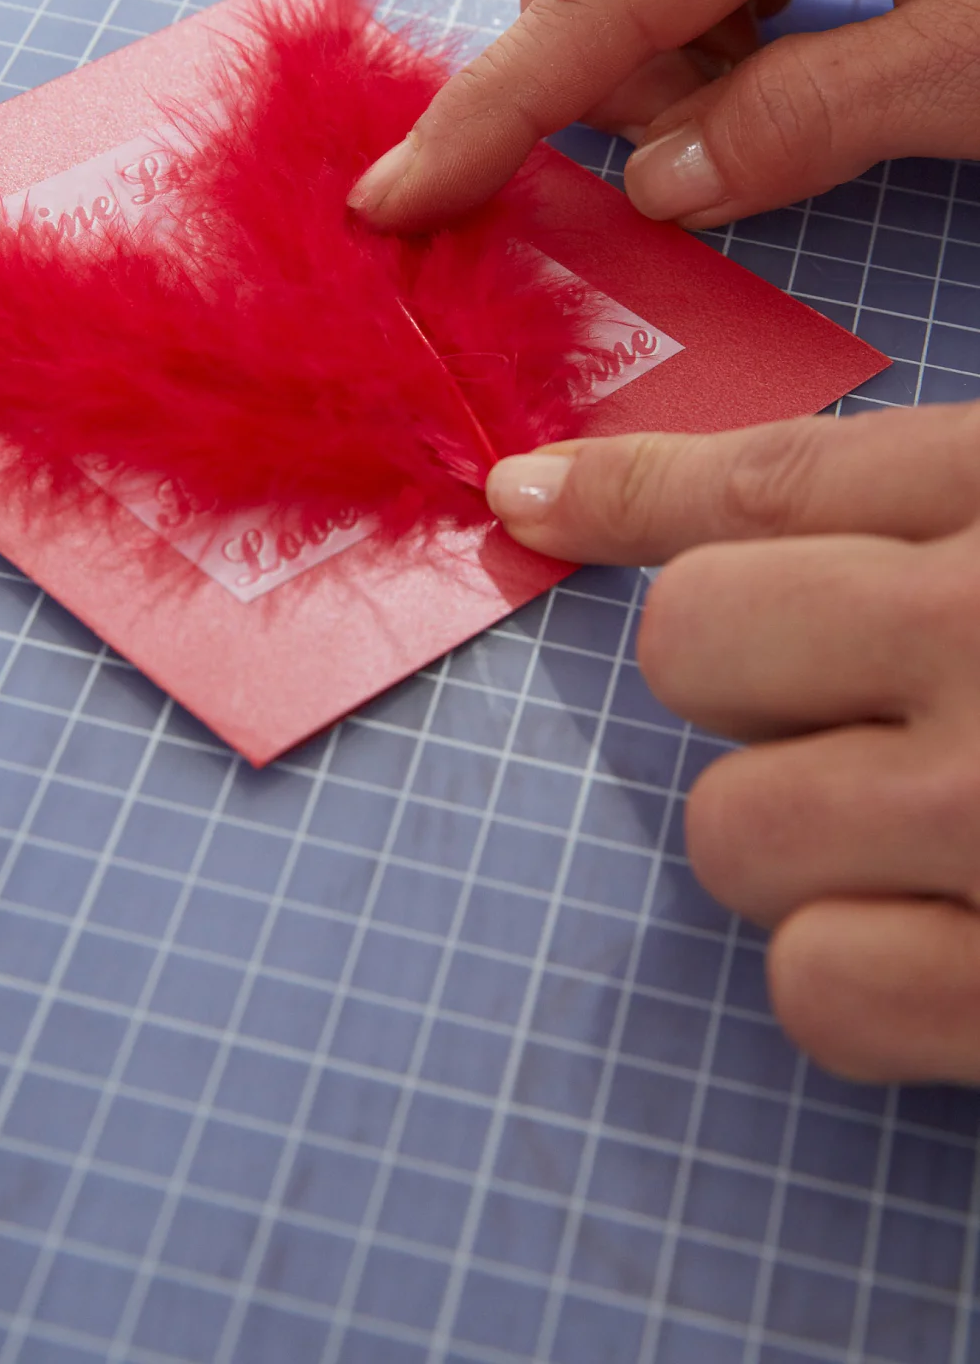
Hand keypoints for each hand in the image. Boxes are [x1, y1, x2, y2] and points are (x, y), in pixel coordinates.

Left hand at [486, 402, 979, 1084]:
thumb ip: (882, 497)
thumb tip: (561, 490)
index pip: (774, 480)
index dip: (632, 493)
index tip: (530, 501)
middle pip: (695, 646)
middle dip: (746, 684)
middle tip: (876, 713)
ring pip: (731, 831)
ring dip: (804, 843)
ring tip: (945, 838)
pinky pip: (813, 988)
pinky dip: (863, 976)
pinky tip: (962, 941)